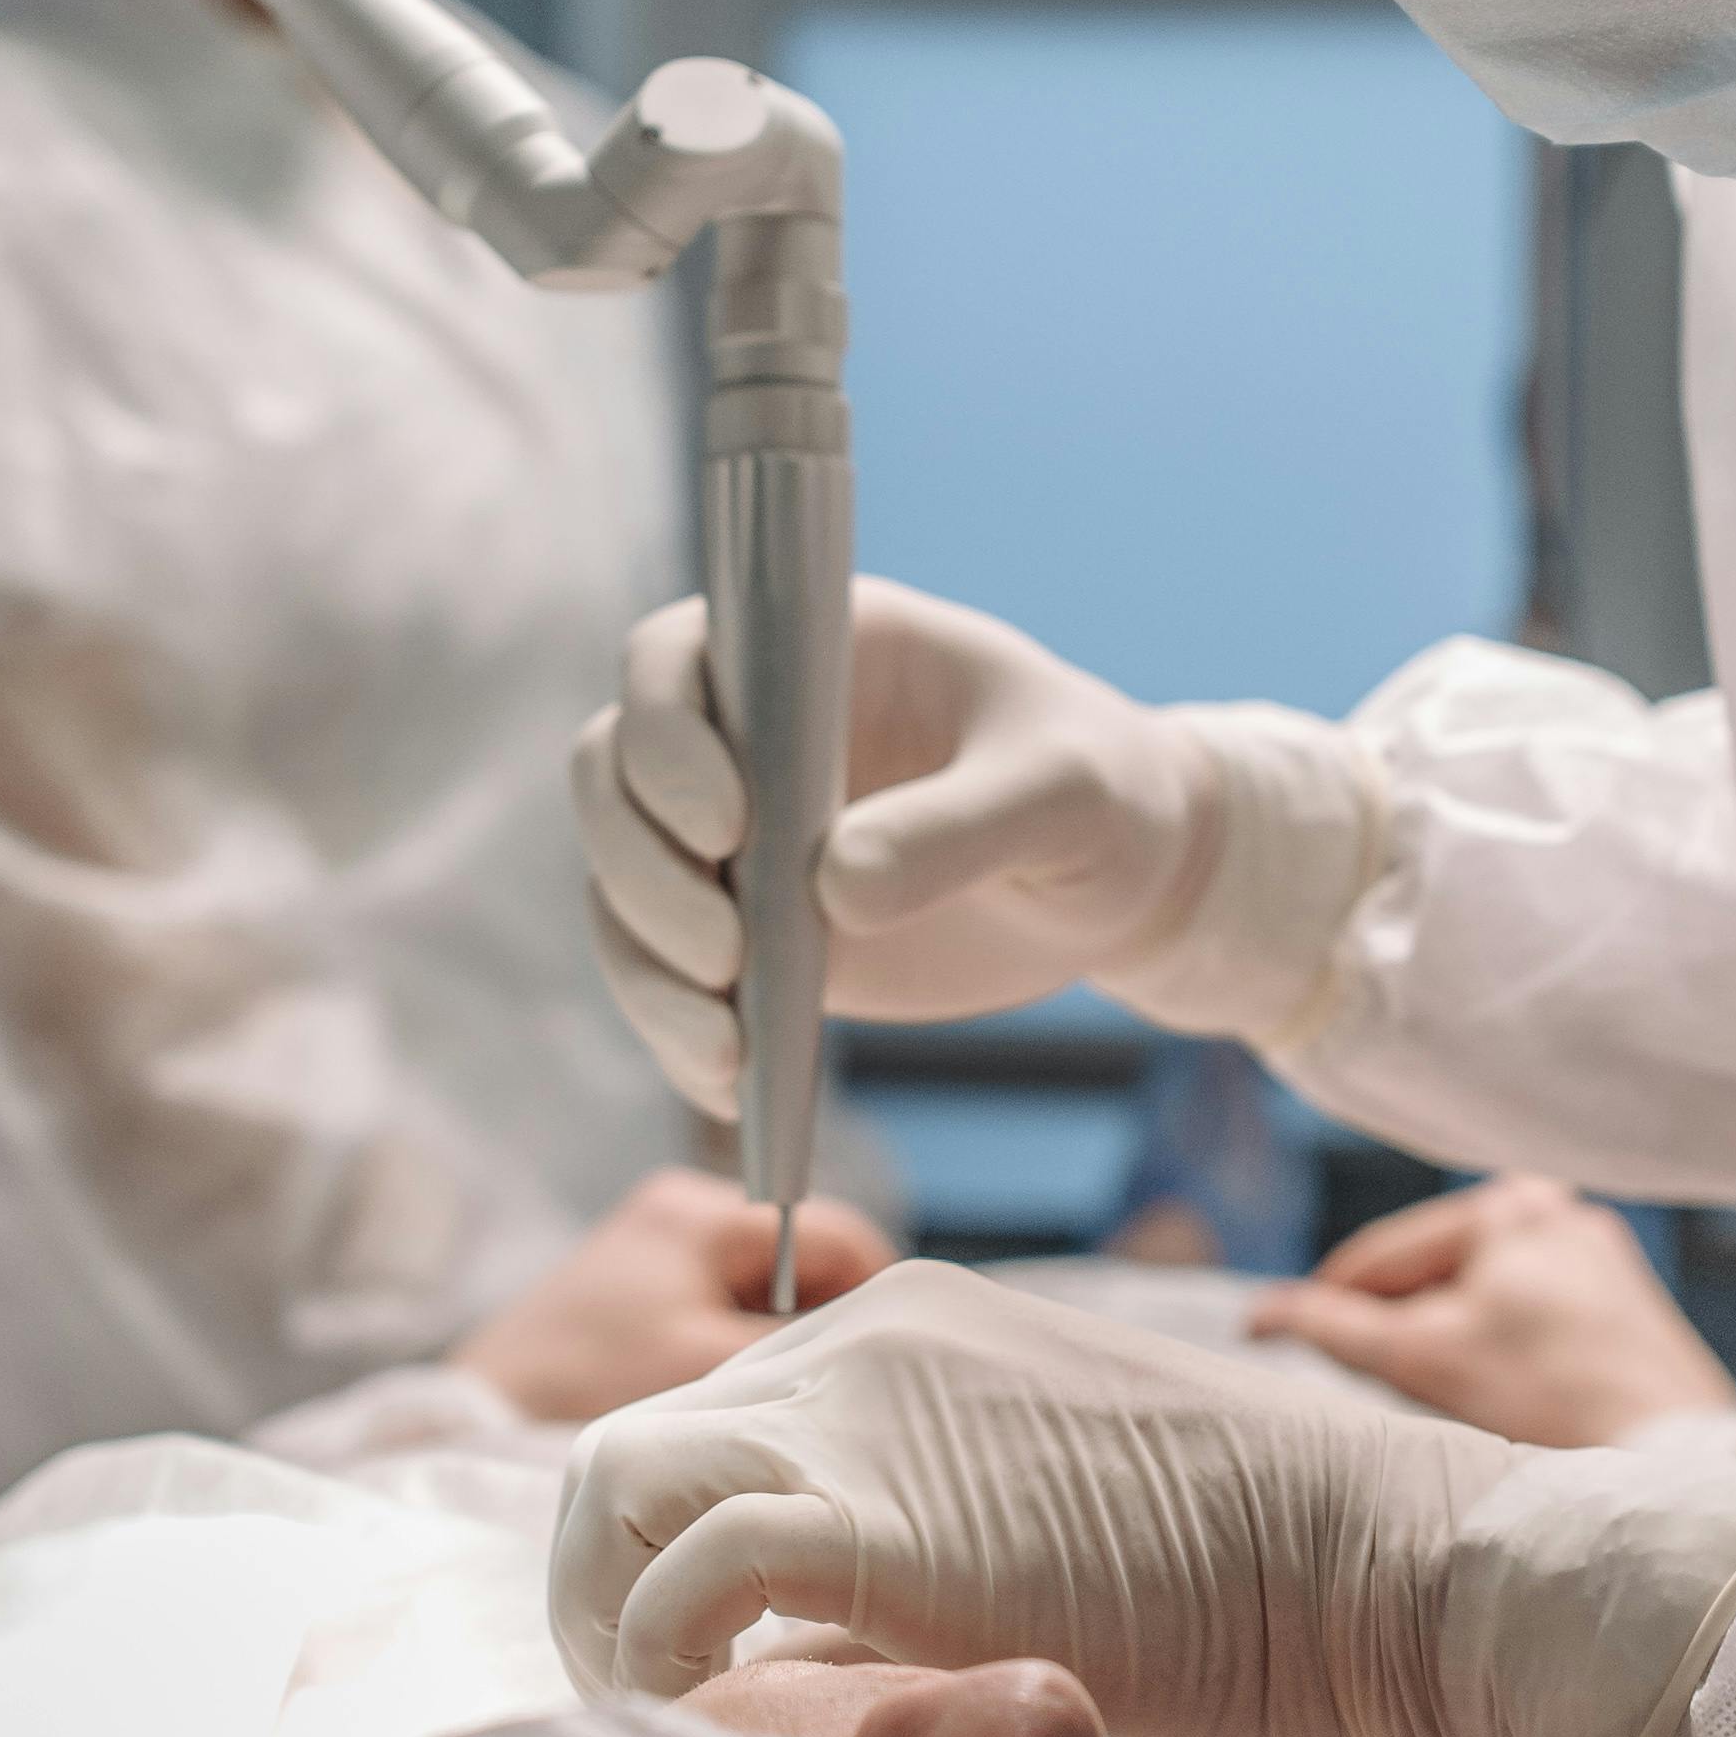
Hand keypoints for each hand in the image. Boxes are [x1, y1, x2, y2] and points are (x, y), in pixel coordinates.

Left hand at [453, 1169, 894, 1427]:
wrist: (480, 1417)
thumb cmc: (587, 1387)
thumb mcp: (709, 1368)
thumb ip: (800, 1343)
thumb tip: (879, 1337)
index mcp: (704, 1212)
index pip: (839, 1233)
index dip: (877, 1296)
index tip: (893, 1361)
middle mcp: (681, 1208)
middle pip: (803, 1256)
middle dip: (825, 1320)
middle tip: (834, 1389)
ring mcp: (655, 1241)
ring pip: (764, 1285)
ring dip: (779, 1336)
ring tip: (777, 1399)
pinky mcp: (635, 1280)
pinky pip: (720, 1302)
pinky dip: (736, 1341)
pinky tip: (729, 1393)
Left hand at [554, 1261, 1735, 1736]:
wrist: (1368, 1553)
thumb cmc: (1264, 1564)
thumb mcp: (1074, 1504)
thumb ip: (956, 1526)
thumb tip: (861, 1636)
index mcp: (909, 1325)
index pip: (723, 1409)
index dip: (680, 1533)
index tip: (697, 1646)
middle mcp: (863, 1340)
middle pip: (643, 1433)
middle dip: (611, 1567)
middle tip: (648, 1695)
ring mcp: (864, 1418)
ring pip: (622, 1476)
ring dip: (606, 1604)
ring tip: (656, 1716)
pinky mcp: (878, 1521)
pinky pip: (689, 1567)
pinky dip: (664, 1646)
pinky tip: (708, 1723)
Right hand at [572, 580, 1379, 1106]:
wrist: (1121, 880)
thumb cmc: (1103, 795)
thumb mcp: (1066, 796)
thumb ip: (961, 828)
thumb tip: (838, 889)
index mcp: (816, 650)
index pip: (675, 659)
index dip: (668, 736)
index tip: (732, 826)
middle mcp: (750, 733)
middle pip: (614, 776)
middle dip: (643, 869)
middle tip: (729, 955)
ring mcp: (737, 835)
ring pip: (622, 884)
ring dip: (648, 965)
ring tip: (728, 1043)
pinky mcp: (748, 930)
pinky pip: (667, 976)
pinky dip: (677, 1031)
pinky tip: (733, 1086)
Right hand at [1248, 1176, 1735, 1447]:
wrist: (1672, 1465)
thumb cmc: (1549, 1406)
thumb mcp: (1421, 1359)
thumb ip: (1332, 1326)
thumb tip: (1258, 1313)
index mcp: (1511, 1203)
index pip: (1386, 1253)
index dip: (1323, 1299)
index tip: (1271, 1336)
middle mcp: (1563, 1214)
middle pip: (1436, 1275)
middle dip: (1393, 1323)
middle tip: (1352, 1380)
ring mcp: (1601, 1261)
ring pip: (1481, 1301)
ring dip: (1443, 1341)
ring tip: (1424, 1398)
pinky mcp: (1625, 1311)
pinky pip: (1529, 1323)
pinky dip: (1494, 1354)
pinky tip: (1489, 1402)